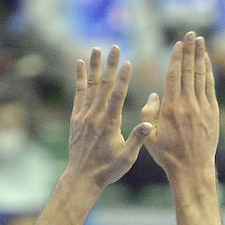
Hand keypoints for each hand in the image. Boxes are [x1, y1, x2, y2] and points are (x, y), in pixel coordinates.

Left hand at [67, 45, 151, 189]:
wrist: (82, 177)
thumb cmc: (108, 170)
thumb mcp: (126, 158)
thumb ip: (137, 139)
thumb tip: (148, 123)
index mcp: (109, 124)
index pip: (117, 96)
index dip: (122, 78)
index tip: (127, 62)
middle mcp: (95, 116)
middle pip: (104, 85)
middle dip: (110, 65)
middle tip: (115, 47)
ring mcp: (84, 115)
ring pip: (90, 86)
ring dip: (95, 66)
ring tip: (98, 48)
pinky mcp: (76, 117)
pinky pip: (78, 93)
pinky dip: (80, 78)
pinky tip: (81, 63)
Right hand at [142, 32, 217, 179]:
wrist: (192, 169)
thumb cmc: (168, 154)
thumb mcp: (150, 136)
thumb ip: (148, 113)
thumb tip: (154, 93)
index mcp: (171, 108)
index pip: (174, 75)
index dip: (177, 57)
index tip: (178, 43)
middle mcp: (188, 104)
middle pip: (189, 70)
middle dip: (190, 50)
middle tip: (192, 33)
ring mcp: (202, 108)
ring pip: (201, 76)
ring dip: (201, 56)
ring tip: (200, 40)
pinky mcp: (212, 113)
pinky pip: (210, 87)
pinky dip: (208, 72)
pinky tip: (207, 61)